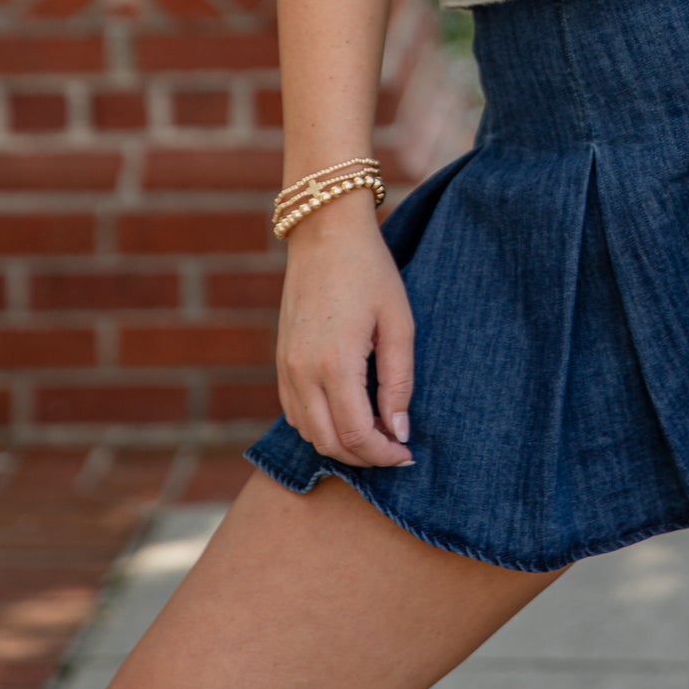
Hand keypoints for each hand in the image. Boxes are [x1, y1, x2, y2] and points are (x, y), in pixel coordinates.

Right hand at [276, 193, 415, 468]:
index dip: (384, 454)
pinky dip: (319, 426)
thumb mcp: (398, 322)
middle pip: (329, 443)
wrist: (324, 232)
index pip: (356, 435)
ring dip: (341, 444)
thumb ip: (399, 381)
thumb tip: (399, 431)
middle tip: (395, 448)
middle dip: (365, 456)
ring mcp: (285, 367)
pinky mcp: (280, 360)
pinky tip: (347, 413)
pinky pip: (294, 412)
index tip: (408, 453)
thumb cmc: (369, 271)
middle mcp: (302, 372)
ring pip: (308, 433)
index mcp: (334, 364)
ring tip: (375, 432)